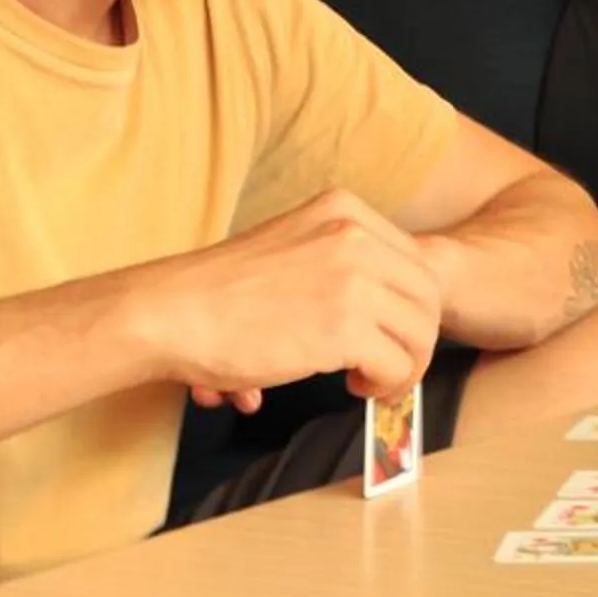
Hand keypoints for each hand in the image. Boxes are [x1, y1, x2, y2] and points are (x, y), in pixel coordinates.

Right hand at [137, 189, 442, 403]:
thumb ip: (340, 259)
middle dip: (417, 339)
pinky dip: (385, 384)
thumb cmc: (217, 291)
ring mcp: (352, 280)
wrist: (168, 312)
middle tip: (388, 365)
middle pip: (428, 296)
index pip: (416, 261)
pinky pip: (397, 364)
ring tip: (367, 380)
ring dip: (404, 366)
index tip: (390, 332)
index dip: (411, 306)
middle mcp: (355, 236)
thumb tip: (382, 304)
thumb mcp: (291, 243)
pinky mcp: (344, 327)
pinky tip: (355, 387)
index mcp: (344, 209)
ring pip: (421, 333)